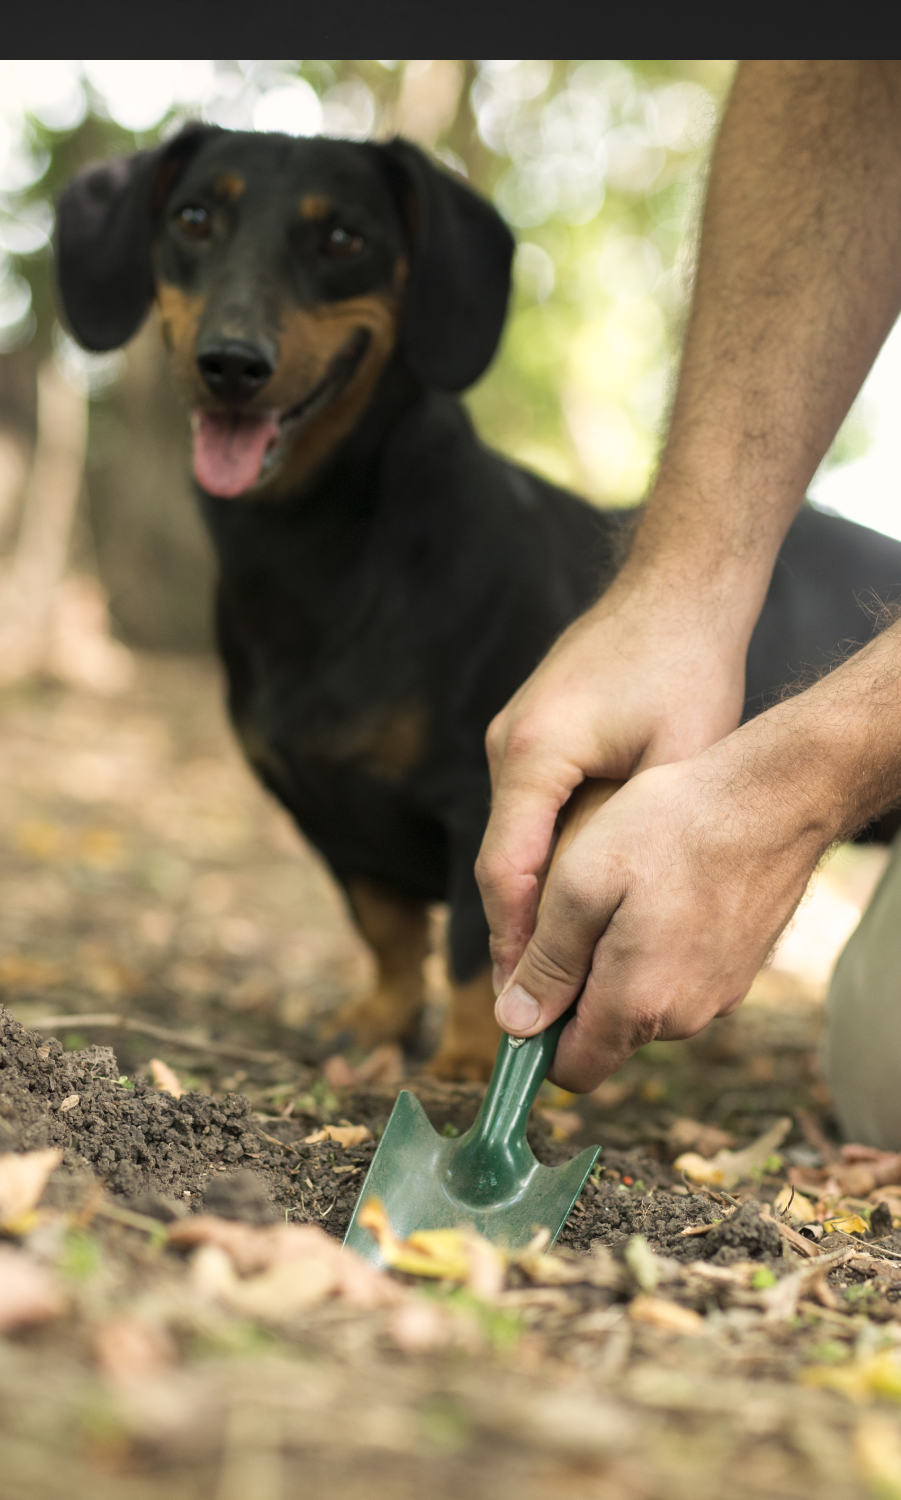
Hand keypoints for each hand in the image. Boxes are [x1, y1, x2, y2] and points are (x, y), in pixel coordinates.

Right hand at [476, 572, 748, 988]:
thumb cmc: (685, 669)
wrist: (676, 590)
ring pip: (512, 840)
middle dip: (519, 938)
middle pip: (502, 863)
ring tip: (557, 970)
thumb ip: (631, 840)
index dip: (515, 946)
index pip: (507, 871)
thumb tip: (604, 923)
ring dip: (533, 901)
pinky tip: (573, 901)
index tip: (525, 1006)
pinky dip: (544, 860)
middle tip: (536, 1010)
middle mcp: (507, 745)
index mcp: (534, 753)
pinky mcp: (530, 736)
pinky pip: (526, 813)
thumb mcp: (675, 763)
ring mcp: (512, 737)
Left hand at [491, 741, 826, 1091]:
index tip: (525, 986)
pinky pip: (679, 977)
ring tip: (624, 888)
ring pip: (642, 1001)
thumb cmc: (672, 826)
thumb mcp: (582, 883)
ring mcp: (718, 994)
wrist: (776, 797)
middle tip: (577, 908)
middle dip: (577, 988)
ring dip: (618, 963)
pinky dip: (659, 947)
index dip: (537, 1038)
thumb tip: (515, 1025)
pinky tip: (663, 888)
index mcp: (637, 1004)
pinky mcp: (738, 969)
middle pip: (605, 1033)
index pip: (572, 1070)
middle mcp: (684, 1016)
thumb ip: (547, 962)